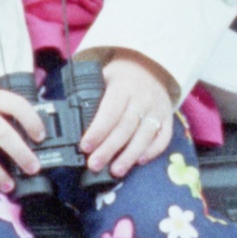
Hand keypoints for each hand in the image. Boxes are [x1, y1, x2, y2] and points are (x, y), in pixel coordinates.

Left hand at [78, 48, 180, 176]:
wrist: (151, 66)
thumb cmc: (120, 77)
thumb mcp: (103, 76)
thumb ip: (91, 95)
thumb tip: (68, 118)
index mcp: (123, 86)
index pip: (110, 111)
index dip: (98, 130)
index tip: (85, 146)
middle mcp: (143, 97)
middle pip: (125, 127)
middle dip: (109, 148)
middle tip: (94, 165)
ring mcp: (158, 108)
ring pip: (145, 135)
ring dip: (129, 155)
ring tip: (115, 171)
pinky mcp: (168, 118)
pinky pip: (163, 137)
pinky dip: (153, 151)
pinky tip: (139, 161)